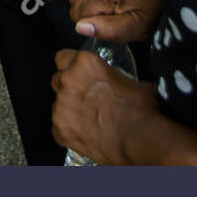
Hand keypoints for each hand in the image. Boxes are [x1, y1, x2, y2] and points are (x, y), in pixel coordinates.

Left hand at [52, 48, 159, 164]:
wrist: (137, 140)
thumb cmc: (139, 111)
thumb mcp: (131, 81)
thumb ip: (114, 75)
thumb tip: (117, 80)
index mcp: (85, 63)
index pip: (63, 57)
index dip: (71, 66)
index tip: (78, 74)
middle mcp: (68, 80)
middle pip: (57, 79)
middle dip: (68, 87)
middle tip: (84, 98)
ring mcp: (61, 105)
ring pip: (57, 104)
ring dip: (68, 109)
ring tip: (89, 120)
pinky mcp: (59, 128)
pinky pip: (58, 126)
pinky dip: (69, 130)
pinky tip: (86, 134)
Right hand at [69, 0, 162, 42]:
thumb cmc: (150, 12)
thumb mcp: (135, 28)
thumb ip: (108, 30)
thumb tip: (80, 27)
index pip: (79, 17)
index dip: (94, 25)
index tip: (112, 22)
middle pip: (75, 6)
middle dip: (91, 15)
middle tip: (113, 14)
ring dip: (89, 5)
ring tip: (111, 5)